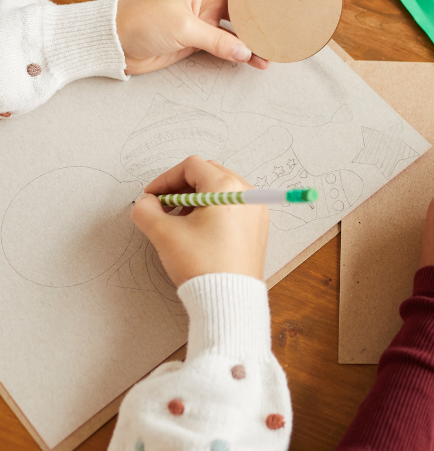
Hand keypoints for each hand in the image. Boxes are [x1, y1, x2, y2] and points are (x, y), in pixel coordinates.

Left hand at [116, 0, 290, 74]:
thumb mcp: (181, 28)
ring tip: (280, 36)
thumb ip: (216, 40)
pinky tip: (258, 60)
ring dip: (260, 27)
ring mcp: (207, 13)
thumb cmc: (140, 22)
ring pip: (244, 16)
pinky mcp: (203, 34)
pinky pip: (232, 40)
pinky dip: (245, 50)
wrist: (114, 43)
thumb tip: (245, 51)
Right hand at [131, 156, 269, 285]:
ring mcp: (256, 210)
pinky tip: (198, 231)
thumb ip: (147, 211)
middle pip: (208, 174)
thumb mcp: (164, 235)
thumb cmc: (202, 265)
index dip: (166, 179)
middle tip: (163, 207)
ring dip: (196, 199)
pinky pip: (233, 206)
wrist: (228, 298)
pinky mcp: (258, 226)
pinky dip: (213, 210)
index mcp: (227, 187)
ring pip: (221, 190)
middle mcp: (247, 193)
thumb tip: (145, 203)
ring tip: (178, 222)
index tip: (151, 197)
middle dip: (181, 188)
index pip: (191, 167)